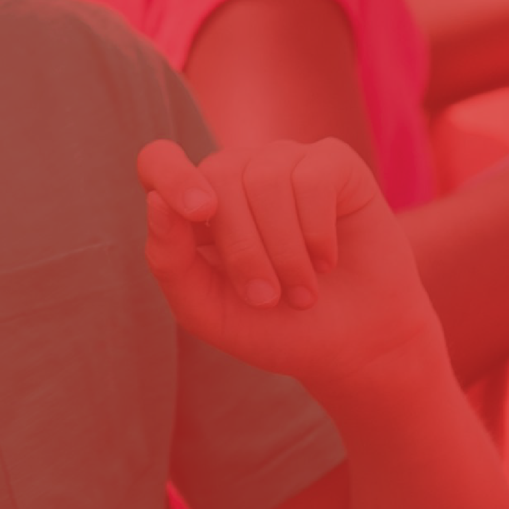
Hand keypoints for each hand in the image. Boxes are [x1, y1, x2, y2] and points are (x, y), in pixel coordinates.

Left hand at [137, 136, 442, 410]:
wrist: (354, 347)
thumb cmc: (275, 328)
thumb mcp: (209, 312)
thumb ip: (170, 262)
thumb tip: (155, 201)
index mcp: (194, 203)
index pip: (158, 160)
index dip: (172, 176)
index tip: (200, 213)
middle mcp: (237, 172)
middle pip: (219, 176)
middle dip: (244, 249)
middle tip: (268, 299)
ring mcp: (285, 161)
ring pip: (267, 179)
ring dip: (285, 252)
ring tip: (302, 292)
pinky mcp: (333, 163)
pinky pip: (312, 179)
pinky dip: (318, 233)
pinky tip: (327, 261)